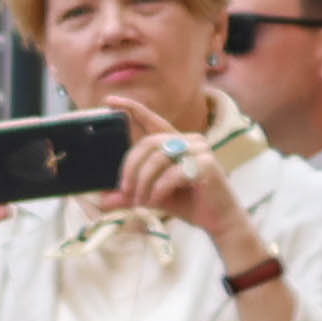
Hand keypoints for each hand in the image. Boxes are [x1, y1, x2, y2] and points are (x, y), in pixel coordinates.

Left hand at [113, 104, 250, 255]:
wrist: (218, 220)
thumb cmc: (187, 203)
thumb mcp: (151, 196)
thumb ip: (130, 194)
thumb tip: (103, 200)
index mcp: (176, 142)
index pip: (152, 121)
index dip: (132, 108)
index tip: (109, 101)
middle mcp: (189, 141)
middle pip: (147, 144)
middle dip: (131, 169)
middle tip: (125, 191)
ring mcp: (201, 150)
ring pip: (157, 158)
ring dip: (143, 182)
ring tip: (141, 201)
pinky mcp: (208, 164)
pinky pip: (172, 173)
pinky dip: (158, 189)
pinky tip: (156, 201)